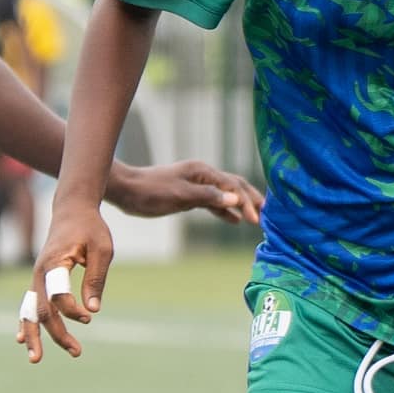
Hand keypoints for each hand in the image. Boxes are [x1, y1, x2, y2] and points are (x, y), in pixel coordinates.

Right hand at [18, 201, 115, 362]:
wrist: (72, 210)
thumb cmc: (90, 228)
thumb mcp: (102, 249)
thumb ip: (96, 278)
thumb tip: (93, 310)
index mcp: (54, 262)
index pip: (57, 295)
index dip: (72, 310)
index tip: (88, 318)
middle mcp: (39, 272)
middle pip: (41, 311)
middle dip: (56, 334)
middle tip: (76, 352)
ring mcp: (36, 278)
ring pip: (30, 312)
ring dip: (34, 336)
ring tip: (36, 359)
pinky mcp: (39, 281)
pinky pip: (28, 306)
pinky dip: (25, 323)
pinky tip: (22, 340)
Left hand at [106, 158, 263, 224]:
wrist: (126, 191)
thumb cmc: (151, 192)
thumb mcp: (180, 196)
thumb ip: (209, 198)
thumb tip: (235, 201)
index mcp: (203, 172)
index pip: (233, 187)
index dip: (247, 202)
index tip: (256, 220)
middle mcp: (203, 175)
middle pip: (234, 186)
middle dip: (251, 199)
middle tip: (267, 215)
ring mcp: (196, 184)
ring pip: (225, 194)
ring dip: (241, 205)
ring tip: (256, 218)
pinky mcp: (188, 194)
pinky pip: (213, 202)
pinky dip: (224, 210)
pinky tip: (233, 221)